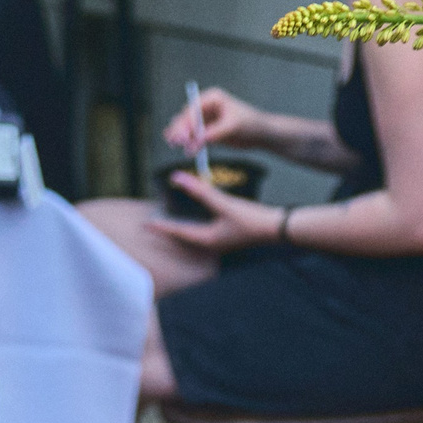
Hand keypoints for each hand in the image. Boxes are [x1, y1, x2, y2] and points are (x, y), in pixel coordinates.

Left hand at [148, 172, 283, 254]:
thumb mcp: (223, 203)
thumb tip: (177, 178)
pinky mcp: (229, 235)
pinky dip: (196, 224)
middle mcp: (210, 244)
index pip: (177, 232)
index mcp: (206, 240)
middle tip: (155, 223)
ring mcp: (220, 241)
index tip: (145, 225)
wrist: (277, 227)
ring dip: (182, 226)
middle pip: (183, 236)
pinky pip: (205, 231)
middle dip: (169, 229)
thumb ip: (200, 190)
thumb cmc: (251, 219)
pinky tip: (198, 217)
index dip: (160, 227)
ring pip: (194, 234)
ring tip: (172, 219)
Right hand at [165, 87, 265, 153]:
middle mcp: (206, 106)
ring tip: (174, 145)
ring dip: (180, 136)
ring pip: (186, 127)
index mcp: (213, 98)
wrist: (261, 133)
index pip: (193, 109)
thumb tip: (195, 142)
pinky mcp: (205, 130)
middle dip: (179, 130)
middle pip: (186, 117)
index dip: (185, 123)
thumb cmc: (250, 124)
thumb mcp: (232, 127)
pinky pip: (192, 135)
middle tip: (175, 143)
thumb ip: (214, 133)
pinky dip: (186, 141)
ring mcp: (205, 119)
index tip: (182, 137)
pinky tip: (176, 145)